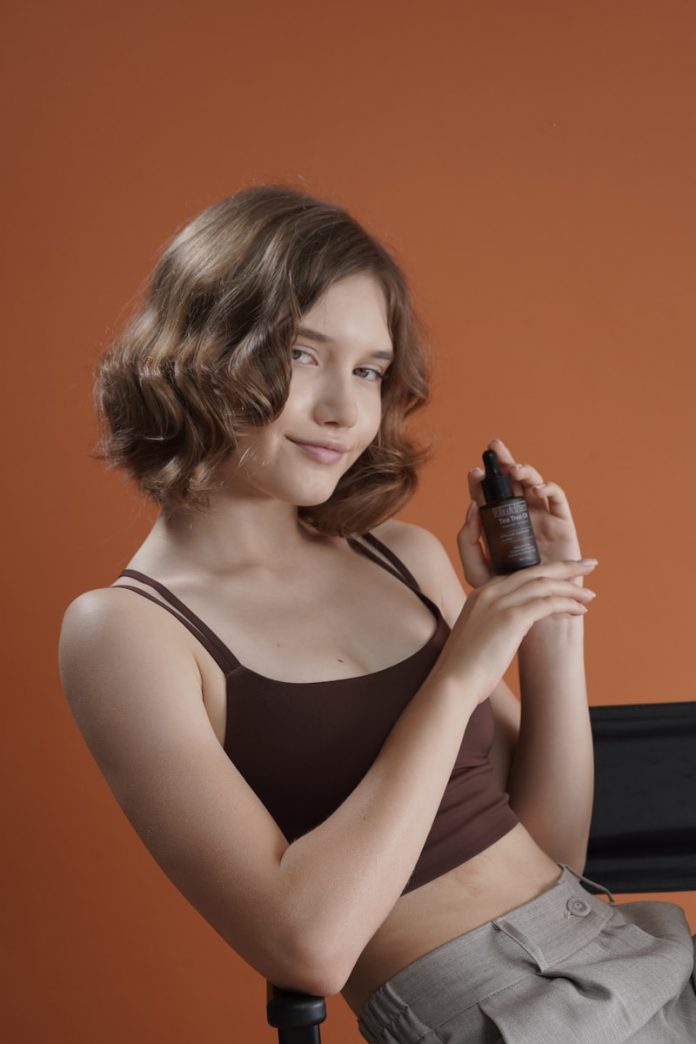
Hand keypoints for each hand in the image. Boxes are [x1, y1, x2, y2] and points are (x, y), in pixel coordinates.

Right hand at [430, 558, 597, 704]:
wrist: (453, 682)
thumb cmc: (466, 667)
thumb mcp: (478, 636)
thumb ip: (494, 624)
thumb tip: (512, 630)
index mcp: (481, 594)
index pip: (520, 575)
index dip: (546, 574)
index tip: (565, 575)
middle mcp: (489, 591)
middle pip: (535, 571)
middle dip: (565, 566)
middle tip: (588, 564)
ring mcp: (499, 602)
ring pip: (544, 584)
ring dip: (571, 588)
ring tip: (589, 594)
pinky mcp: (511, 618)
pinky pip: (547, 603)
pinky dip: (567, 604)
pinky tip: (580, 610)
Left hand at [458, 437, 589, 588]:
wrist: (537, 614)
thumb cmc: (506, 593)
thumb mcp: (476, 569)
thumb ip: (467, 541)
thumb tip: (471, 507)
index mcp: (498, 524)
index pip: (487, 495)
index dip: (481, 481)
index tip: (473, 473)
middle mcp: (519, 516)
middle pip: (511, 482)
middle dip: (503, 462)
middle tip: (494, 448)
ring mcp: (541, 518)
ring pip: (533, 484)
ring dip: (524, 471)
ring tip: (514, 470)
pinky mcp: (561, 524)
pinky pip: (557, 499)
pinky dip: (549, 488)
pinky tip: (536, 489)